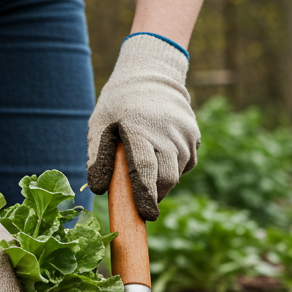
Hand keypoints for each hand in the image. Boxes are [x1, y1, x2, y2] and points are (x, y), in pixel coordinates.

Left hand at [86, 33, 197, 220]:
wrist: (150, 75)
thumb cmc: (118, 105)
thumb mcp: (100, 124)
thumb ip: (97, 157)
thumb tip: (99, 189)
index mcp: (139, 129)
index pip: (145, 170)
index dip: (146, 196)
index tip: (147, 216)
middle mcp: (166, 131)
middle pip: (166, 177)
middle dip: (155, 194)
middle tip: (142, 199)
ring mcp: (184, 132)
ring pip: (178, 172)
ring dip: (163, 180)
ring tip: (148, 170)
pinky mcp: (194, 134)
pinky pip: (186, 162)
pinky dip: (174, 167)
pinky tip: (161, 156)